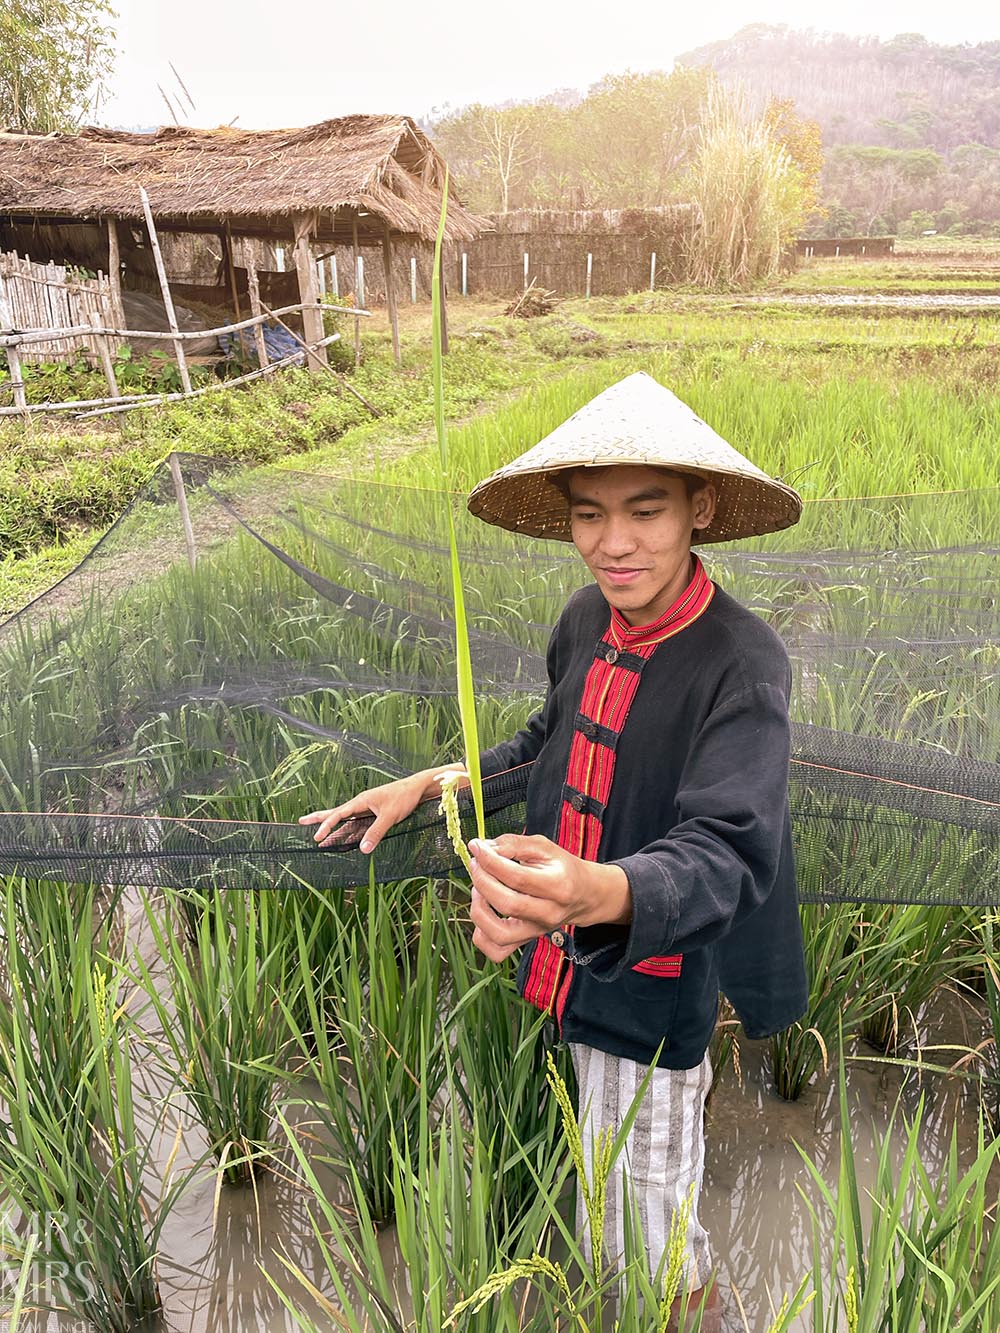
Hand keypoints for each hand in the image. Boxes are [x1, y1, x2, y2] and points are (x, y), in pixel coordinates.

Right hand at [299, 766, 458, 851]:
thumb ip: (376, 833)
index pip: (338, 814)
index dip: (326, 826)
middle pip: (336, 812)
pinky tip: (343, 835)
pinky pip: (356, 822)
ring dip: (332, 825)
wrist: (417, 788)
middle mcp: (361, 803)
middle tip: (301, 821)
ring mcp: (367, 808)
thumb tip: (363, 850)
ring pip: (345, 818)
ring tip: (318, 832)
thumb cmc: (404, 798)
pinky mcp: (374, 812)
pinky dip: (347, 829)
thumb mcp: (390, 817)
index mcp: (361, 801)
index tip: (317, 837)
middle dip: (319, 818)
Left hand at [467, 834, 630, 962]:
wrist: (583, 895)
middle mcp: (549, 913)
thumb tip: (483, 848)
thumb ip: (514, 844)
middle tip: (477, 864)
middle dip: (483, 880)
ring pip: (499, 934)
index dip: (491, 861)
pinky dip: (481, 934)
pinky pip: (497, 951)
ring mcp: (536, 931)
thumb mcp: (544, 847)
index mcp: (558, 886)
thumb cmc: (562, 868)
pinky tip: (484, 911)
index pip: (517, 877)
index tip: (477, 848)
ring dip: (479, 909)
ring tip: (479, 889)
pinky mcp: (525, 941)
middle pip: (507, 904)